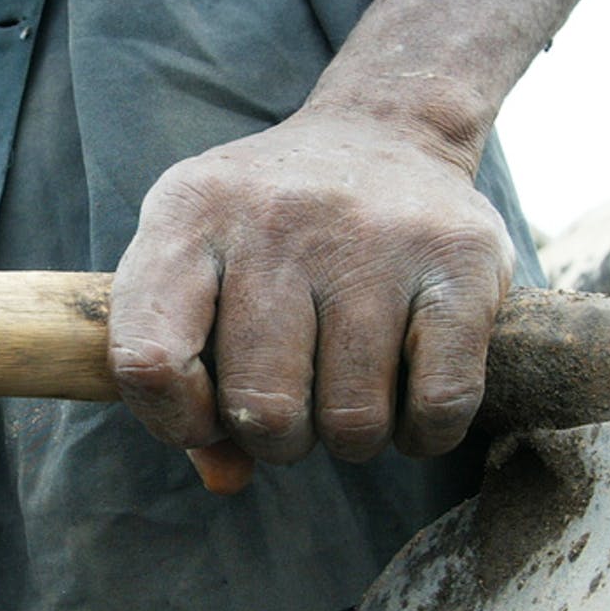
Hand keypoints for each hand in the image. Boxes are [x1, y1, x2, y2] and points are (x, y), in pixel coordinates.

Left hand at [108, 106, 514, 491]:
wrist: (383, 130)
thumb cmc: (266, 232)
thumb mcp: (198, 270)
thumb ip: (181, 379)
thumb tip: (225, 480)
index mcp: (187, 216)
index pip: (148, 360)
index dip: (175, 420)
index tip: (206, 416)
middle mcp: (275, 218)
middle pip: (262, 409)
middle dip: (277, 439)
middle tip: (294, 406)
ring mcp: (373, 236)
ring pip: (353, 422)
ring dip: (349, 438)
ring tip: (348, 392)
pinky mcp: (462, 258)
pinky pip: (439, 405)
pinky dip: (422, 433)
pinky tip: (408, 404)